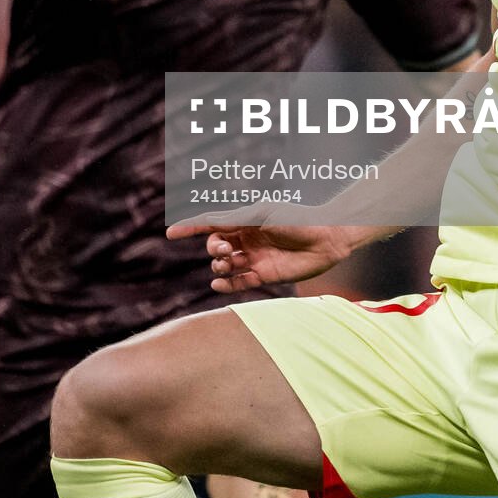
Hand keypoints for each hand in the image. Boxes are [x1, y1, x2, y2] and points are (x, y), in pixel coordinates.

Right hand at [166, 216, 357, 292]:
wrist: (326, 237)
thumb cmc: (296, 218)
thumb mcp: (262, 214)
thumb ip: (236, 220)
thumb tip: (210, 223)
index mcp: (243, 219)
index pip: (210, 224)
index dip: (190, 228)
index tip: (170, 234)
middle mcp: (245, 239)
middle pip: (215, 246)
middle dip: (214, 248)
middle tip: (226, 249)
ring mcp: (254, 257)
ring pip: (225, 265)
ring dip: (220, 266)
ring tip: (229, 264)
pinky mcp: (264, 274)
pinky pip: (239, 282)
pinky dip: (227, 284)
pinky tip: (218, 284)